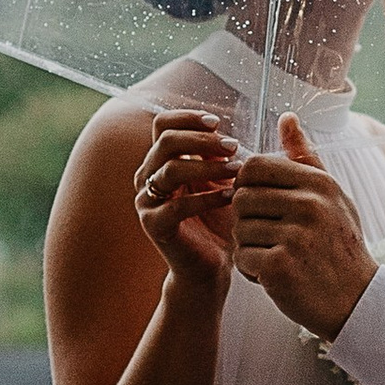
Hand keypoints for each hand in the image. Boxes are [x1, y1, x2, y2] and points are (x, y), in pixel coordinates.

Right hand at [133, 111, 239, 301]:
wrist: (210, 265)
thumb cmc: (217, 220)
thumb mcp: (219, 179)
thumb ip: (216, 154)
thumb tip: (219, 128)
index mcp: (160, 161)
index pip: (163, 125)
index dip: (189, 118)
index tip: (218, 123)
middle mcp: (147, 177)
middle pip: (166, 141)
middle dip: (203, 140)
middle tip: (233, 147)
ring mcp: (147, 202)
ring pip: (171, 169)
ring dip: (209, 166)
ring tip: (237, 171)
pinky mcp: (154, 226)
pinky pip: (178, 205)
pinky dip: (208, 198)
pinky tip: (230, 197)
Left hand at [232, 117, 378, 339]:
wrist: (357, 301)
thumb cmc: (340, 246)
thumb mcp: (332, 196)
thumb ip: (305, 157)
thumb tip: (286, 116)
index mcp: (318, 183)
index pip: (254, 165)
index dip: (246, 185)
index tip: (259, 205)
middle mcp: (308, 204)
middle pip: (240, 197)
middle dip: (246, 220)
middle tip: (269, 237)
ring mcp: (295, 236)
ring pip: (238, 229)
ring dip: (249, 247)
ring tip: (276, 257)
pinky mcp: (279, 266)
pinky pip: (241, 257)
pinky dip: (251, 271)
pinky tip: (274, 276)